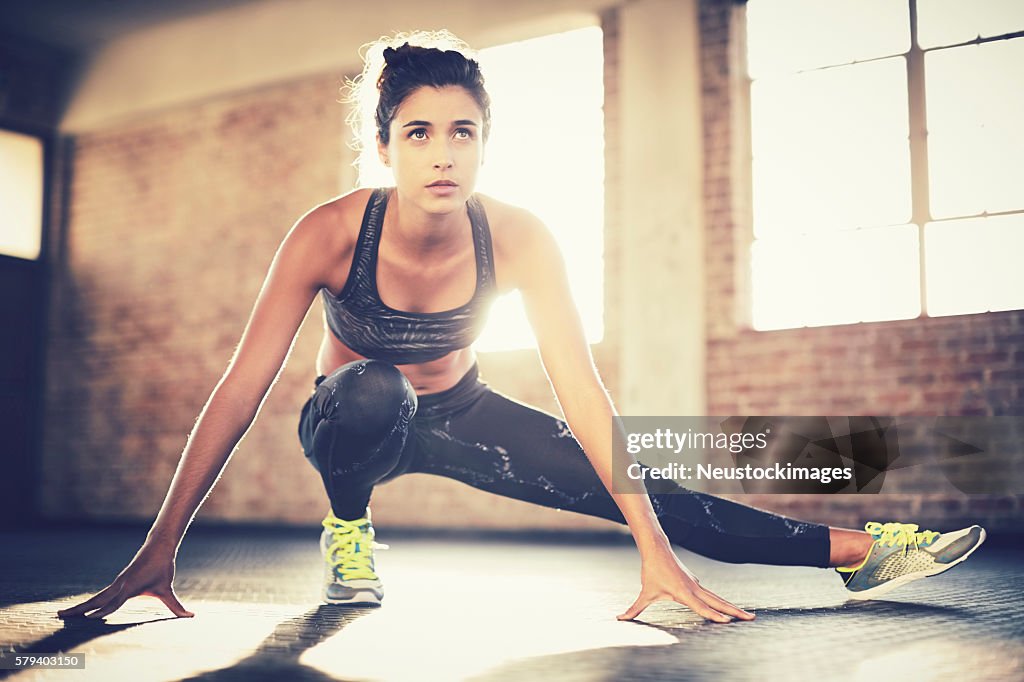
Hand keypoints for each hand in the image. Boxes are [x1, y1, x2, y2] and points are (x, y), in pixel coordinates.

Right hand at [56, 546, 193, 619]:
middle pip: (97, 600)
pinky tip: (80, 609)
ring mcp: (116, 584)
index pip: (114, 602)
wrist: (158, 546)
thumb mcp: (167, 589)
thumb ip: (176, 605)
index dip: (103, 611)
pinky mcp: (117, 583)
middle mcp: (120, 586)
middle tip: (60, 617)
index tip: (90, 619)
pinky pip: (100, 594)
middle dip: (80, 610)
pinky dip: (89, 601)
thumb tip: (191, 616)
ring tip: (61, 614)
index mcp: (130, 588)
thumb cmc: (162, 568)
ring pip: (95, 597)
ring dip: (79, 606)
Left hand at [617, 546, 754, 622]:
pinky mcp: (696, 583)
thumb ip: (635, 609)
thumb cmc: (652, 572)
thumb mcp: (645, 593)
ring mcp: (697, 585)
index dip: (713, 615)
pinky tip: (730, 609)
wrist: (658, 549)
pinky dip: (723, 602)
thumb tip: (620, 618)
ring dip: (732, 607)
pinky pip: (713, 595)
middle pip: (718, 602)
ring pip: (718, 598)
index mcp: (683, 593)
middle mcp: (694, 589)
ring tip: (748, 616)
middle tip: (751, 618)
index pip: (701, 607)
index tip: (727, 621)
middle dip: (735, 611)